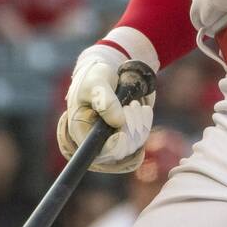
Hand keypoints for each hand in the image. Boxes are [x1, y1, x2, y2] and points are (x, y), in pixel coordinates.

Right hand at [55, 45, 155, 172]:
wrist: (108, 74)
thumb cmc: (95, 78)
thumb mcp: (95, 83)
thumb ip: (104, 100)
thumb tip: (118, 121)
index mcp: (81, 130)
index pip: (96, 151)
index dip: (111, 149)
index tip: (122, 136)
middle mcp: (96, 139)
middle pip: (118, 152)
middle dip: (129, 130)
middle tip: (130, 106)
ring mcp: (113, 138)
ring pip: (132, 145)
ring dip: (138, 124)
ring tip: (134, 104)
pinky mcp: (127, 133)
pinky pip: (142, 137)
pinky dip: (145, 122)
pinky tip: (143, 109)